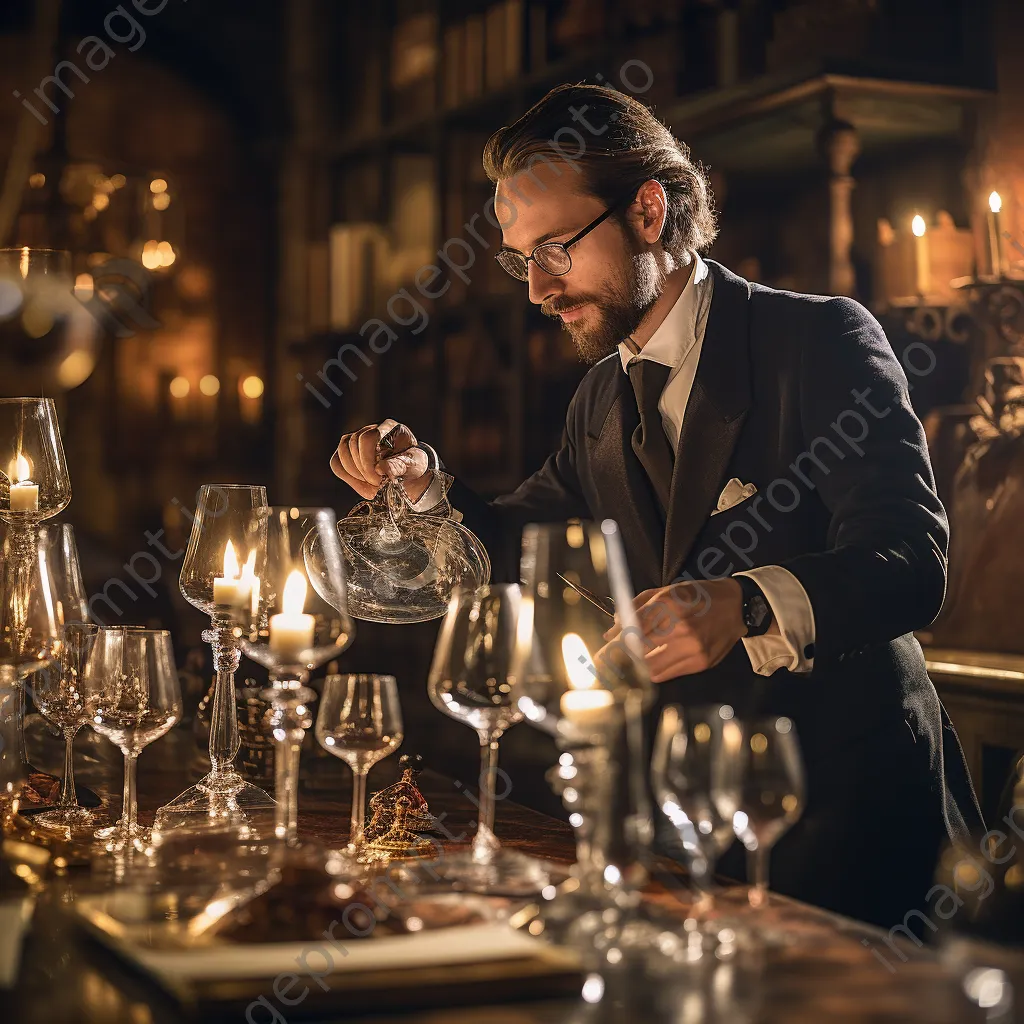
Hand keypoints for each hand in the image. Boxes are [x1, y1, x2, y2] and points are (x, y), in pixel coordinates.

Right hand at [329, 418, 431, 500]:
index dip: (368, 460)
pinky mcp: (349, 453)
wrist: (410, 471)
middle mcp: (370, 429)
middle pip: (352, 445)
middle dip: (362, 470)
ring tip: (371, 487)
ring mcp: (357, 439)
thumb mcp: (413, 466)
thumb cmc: (413, 465)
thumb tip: (380, 469)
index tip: (378, 478)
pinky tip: (362, 487)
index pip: (367, 437)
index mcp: (388, 427)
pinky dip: (347, 478)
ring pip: (342, 453)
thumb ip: (399, 466)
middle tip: (377, 485)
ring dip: (353, 474)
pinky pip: (336, 463)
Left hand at [603, 578, 744, 682]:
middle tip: (606, 663)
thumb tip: (612, 628)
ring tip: (628, 664)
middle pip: (638, 651)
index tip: (601, 652)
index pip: (631, 629)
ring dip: (635, 667)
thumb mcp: (667, 590)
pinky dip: (652, 670)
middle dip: (618, 659)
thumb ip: (636, 606)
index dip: (613, 644)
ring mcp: (692, 647)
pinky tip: (650, 663)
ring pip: (649, 667)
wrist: (736, 606)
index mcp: (669, 604)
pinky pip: (665, 674)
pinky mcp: (700, 662)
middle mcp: (680, 627)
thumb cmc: (698, 596)